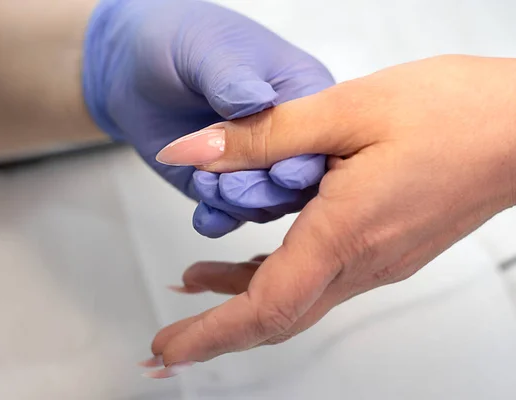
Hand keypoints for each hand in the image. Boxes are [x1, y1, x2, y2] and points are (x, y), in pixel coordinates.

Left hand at [83, 0, 333, 237]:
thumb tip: (256, 101)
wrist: (138, 68)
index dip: (302, 157)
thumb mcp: (209, 49)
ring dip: (237, 203)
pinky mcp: (226, 185)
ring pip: (265, 203)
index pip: (318, 135)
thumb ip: (231, 77)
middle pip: (297, 180)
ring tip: (207, 184)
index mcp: (304, 94)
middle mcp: (288, 136)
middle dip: (264, 189)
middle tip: (231, 184)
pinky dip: (217, 218)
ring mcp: (257, 165)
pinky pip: (229, 214)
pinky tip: (205, 215)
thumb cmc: (184, 41)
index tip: (281, 172)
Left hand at [145, 55, 515, 376]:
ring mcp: (378, 261)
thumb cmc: (456, 114)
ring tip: (196, 281)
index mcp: (346, 234)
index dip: (209, 334)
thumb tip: (193, 151)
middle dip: (215, 334)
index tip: (168, 350)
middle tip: (170, 342)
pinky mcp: (385, 247)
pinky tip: (255, 255)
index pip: (265, 309)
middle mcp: (364, 262)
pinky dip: (276, 275)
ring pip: (295, 297)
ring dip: (241, 299)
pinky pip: (319, 277)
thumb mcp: (345, 109)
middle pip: (276, 318)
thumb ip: (262, 135)